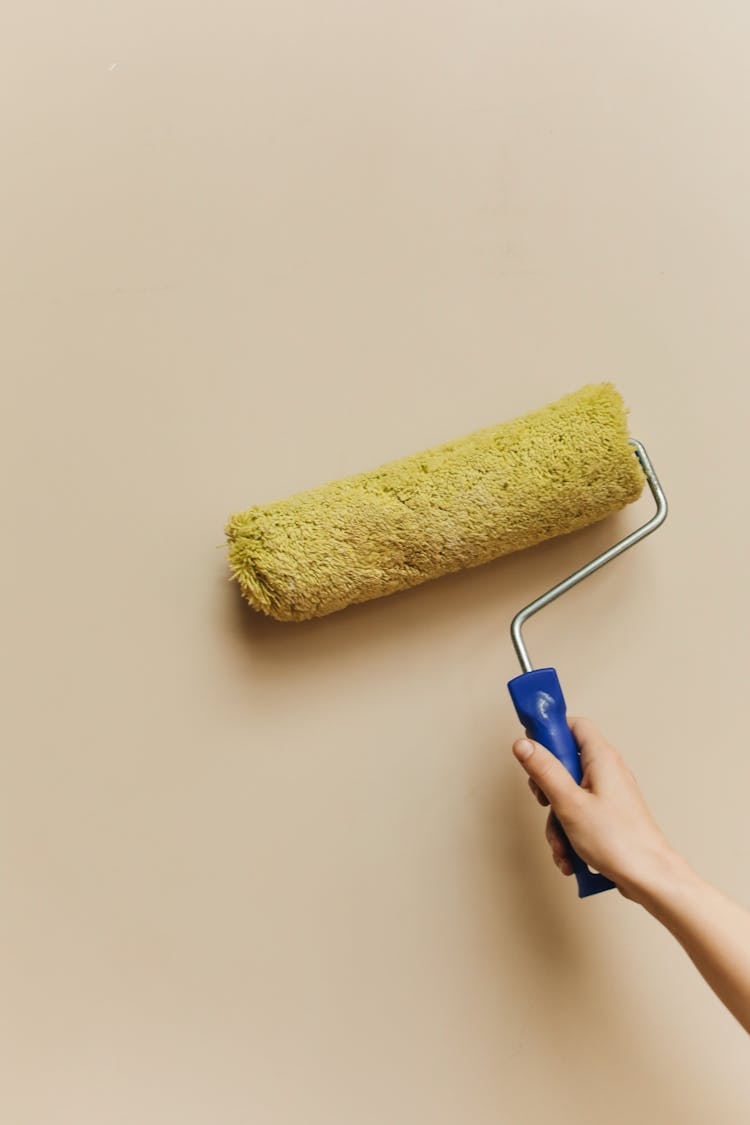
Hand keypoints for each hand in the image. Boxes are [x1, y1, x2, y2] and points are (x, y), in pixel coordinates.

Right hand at [512, 717, 674, 900]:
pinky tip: (570, 858)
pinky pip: (578, 817)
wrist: (649, 878)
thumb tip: (523, 745)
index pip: (574, 725)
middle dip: (547, 789)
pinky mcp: (607, 817)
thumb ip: (544, 770)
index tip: (531, 747)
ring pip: (567, 796)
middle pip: (564, 764)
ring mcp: (607, 795)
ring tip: (562, 846)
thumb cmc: (618, 840)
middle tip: (545, 802)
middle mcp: (607, 772)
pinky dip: (569, 835)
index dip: (550, 731)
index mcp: (602, 758)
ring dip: (557, 822)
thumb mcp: (569, 802)